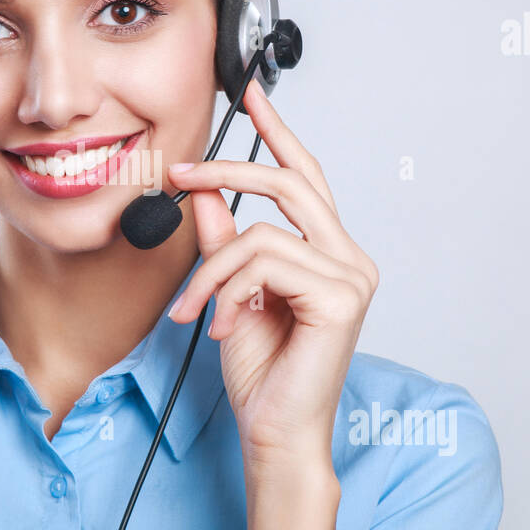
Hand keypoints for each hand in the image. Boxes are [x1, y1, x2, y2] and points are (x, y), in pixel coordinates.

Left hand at [166, 78, 378, 491]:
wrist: (274, 434)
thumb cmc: (262, 375)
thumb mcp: (227, 294)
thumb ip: (222, 242)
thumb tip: (203, 196)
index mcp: (328, 255)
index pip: (304, 178)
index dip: (277, 132)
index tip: (250, 95)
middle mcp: (348, 260)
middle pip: (290, 183)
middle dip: (227, 171)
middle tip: (178, 174)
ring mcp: (351, 278)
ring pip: (262, 233)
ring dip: (211, 271)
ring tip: (193, 311)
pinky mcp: (341, 298)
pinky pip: (264, 263)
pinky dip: (226, 290)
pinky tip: (219, 327)